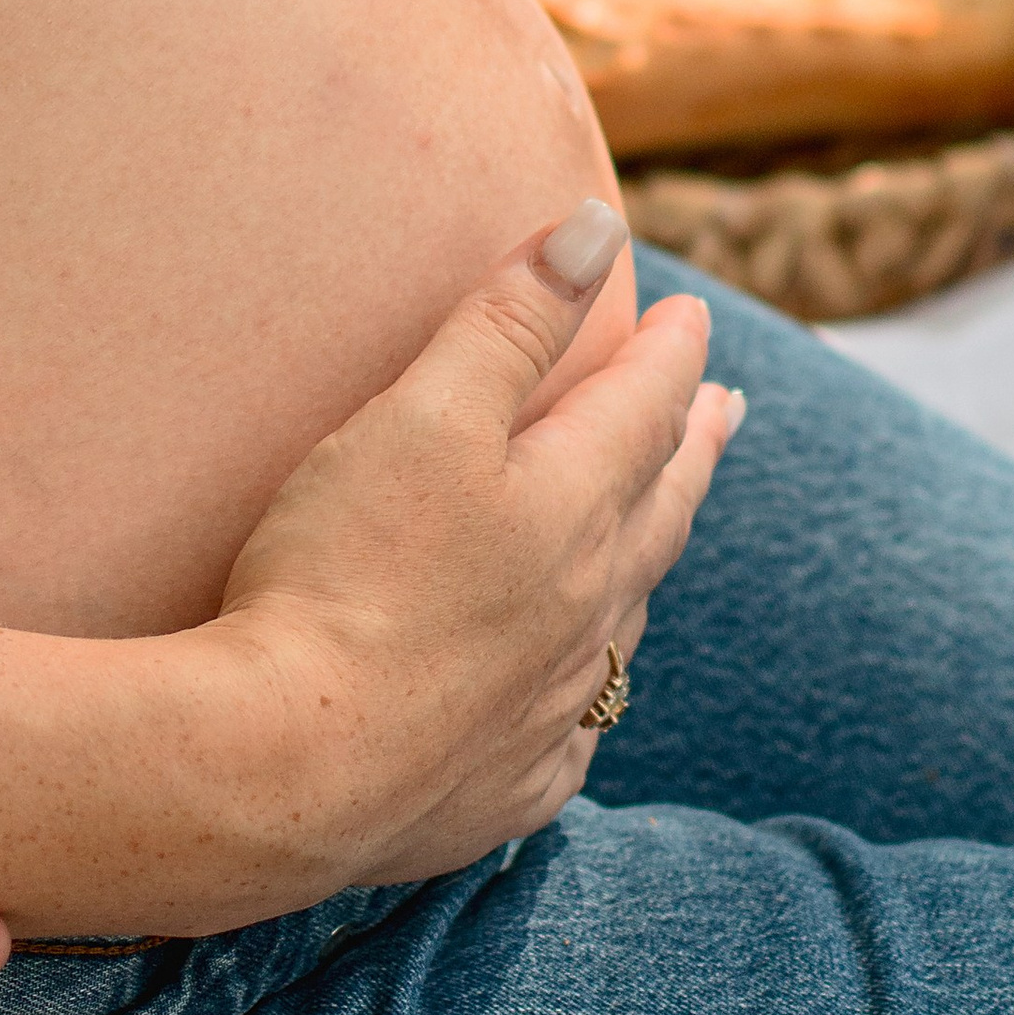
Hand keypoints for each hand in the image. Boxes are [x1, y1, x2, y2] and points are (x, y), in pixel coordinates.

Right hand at [217, 202, 739, 887]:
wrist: (289, 765)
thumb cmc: (343, 574)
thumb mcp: (423, 416)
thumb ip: (510, 321)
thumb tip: (599, 230)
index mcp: (574, 507)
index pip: (645, 408)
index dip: (667, 351)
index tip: (689, 317)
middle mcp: (587, 606)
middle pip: (662, 506)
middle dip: (693, 446)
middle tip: (724, 409)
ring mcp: (552, 704)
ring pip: (626, 613)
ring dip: (649, 554)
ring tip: (654, 525)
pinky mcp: (506, 784)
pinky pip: (572, 723)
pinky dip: (583, 681)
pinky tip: (569, 686)